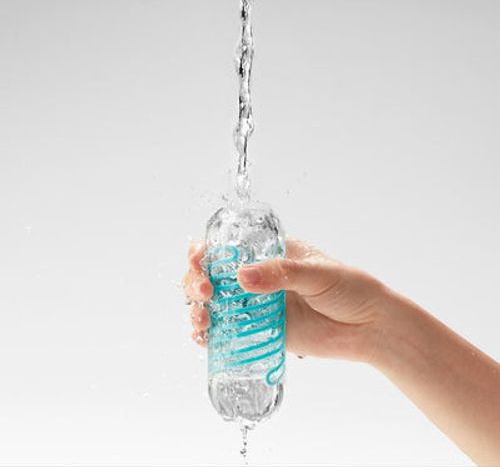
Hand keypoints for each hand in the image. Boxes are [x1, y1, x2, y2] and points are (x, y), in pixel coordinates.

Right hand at [183, 238, 391, 361]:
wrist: (369, 327)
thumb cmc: (349, 289)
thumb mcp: (317, 273)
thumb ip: (281, 274)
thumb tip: (242, 277)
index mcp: (269, 254)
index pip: (227, 247)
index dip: (205, 251)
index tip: (198, 258)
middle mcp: (258, 279)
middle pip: (212, 276)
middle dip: (197, 282)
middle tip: (205, 292)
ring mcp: (257, 306)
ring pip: (214, 305)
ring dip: (198, 309)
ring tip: (202, 320)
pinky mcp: (261, 331)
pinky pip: (228, 332)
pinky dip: (210, 334)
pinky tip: (203, 337)